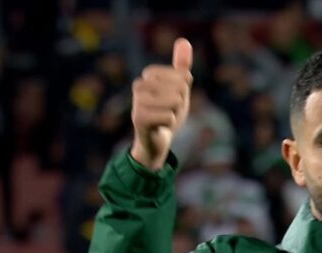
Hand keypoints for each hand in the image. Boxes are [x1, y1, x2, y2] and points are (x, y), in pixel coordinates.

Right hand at [130, 38, 192, 169]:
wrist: (155, 142)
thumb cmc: (166, 113)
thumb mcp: (178, 89)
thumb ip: (181, 67)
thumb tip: (184, 40)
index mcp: (149, 75)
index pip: (183, 77)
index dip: (184, 92)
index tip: (172, 101)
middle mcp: (139, 85)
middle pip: (180, 88)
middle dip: (180, 104)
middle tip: (168, 112)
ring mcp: (137, 102)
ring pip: (175, 101)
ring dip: (174, 114)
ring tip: (163, 119)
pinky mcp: (138, 118)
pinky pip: (169, 116)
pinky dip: (169, 124)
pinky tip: (159, 127)